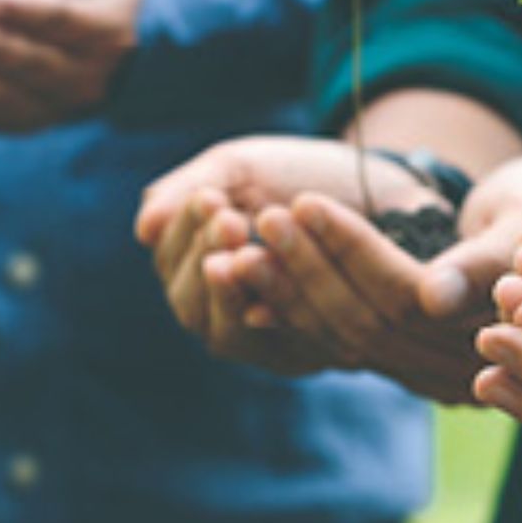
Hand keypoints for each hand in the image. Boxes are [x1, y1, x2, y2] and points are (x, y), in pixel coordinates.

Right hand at [137, 136, 439, 379]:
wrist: (378, 183)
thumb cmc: (297, 176)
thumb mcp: (239, 170)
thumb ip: (190, 192)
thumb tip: (143, 230)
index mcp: (200, 278)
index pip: (173, 271)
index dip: (184, 237)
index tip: (209, 198)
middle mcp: (230, 318)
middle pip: (194, 311)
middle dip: (205, 260)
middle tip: (227, 216)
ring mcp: (270, 341)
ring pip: (230, 334)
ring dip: (233, 290)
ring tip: (244, 243)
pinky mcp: (317, 352)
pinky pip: (287, 348)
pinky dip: (277, 316)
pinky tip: (276, 281)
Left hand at [237, 153, 521, 401]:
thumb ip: (488, 260)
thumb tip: (431, 297)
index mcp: (498, 330)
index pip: (405, 297)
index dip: (351, 250)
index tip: (305, 201)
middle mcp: (461, 364)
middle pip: (366, 323)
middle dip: (307, 267)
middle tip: (262, 215)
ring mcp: (431, 370)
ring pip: (346, 339)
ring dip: (288, 290)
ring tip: (240, 241)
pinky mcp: (406, 363)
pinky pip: (340, 346)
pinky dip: (290, 314)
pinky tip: (248, 284)